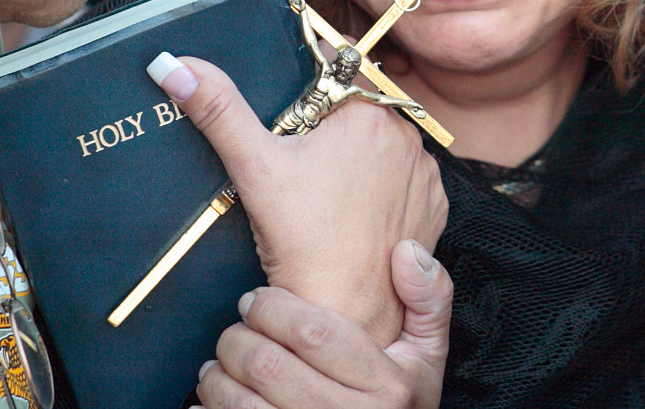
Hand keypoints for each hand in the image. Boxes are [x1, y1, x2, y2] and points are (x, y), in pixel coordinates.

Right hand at [153, 55, 447, 344]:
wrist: (346, 310)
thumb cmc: (302, 240)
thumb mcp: (254, 166)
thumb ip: (218, 109)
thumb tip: (175, 66)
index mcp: (368, 112)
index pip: (340, 67)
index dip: (311, 83)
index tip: (294, 112)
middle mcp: (407, 135)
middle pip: (361, 108)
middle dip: (332, 124)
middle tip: (302, 163)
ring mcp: (424, 172)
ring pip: (384, 144)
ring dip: (361, 156)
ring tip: (326, 193)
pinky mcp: (433, 205)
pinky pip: (405, 180)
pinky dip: (384, 188)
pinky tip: (354, 211)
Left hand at [194, 240, 452, 408]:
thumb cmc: (403, 402)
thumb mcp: (429, 351)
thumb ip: (428, 297)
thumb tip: (408, 251)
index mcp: (387, 385)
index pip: (314, 332)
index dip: (273, 308)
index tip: (257, 298)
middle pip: (269, 366)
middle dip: (239, 338)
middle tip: (236, 327)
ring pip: (244, 406)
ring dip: (218, 378)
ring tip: (220, 361)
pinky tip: (214, 397)